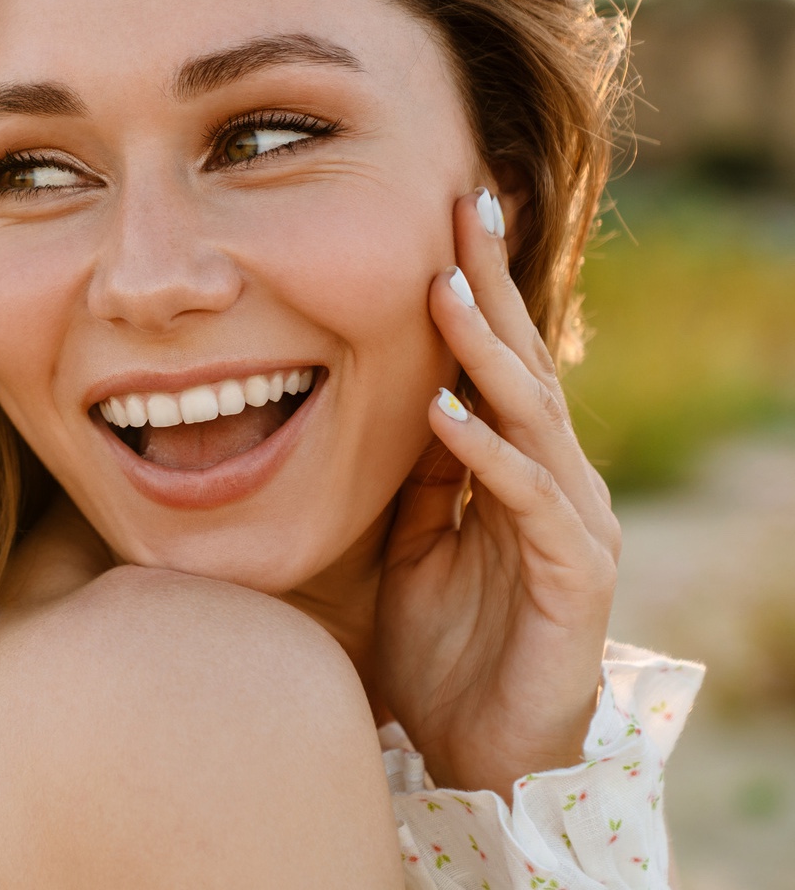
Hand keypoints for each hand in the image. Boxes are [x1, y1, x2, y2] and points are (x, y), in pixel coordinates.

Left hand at [374, 189, 620, 795]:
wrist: (480, 755)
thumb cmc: (442, 651)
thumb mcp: (408, 547)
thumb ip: (411, 479)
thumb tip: (390, 402)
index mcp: (512, 470)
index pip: (492, 362)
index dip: (471, 291)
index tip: (442, 217)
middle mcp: (552, 482)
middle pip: (522, 366)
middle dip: (490, 286)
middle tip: (464, 207)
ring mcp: (569, 525)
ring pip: (531, 418)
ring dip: (486, 353)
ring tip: (445, 290)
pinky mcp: (572, 574)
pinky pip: (525, 499)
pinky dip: (485, 452)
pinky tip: (445, 412)